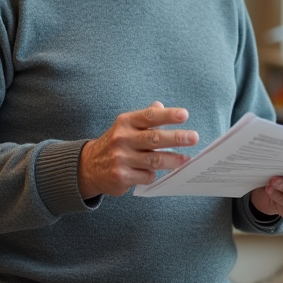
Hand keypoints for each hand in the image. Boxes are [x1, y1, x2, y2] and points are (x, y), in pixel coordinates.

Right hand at [78, 102, 198, 198]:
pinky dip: (154, 175)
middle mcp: (122, 139)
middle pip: (154, 139)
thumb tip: (160, 105)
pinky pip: (146, 176)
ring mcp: (121, 159)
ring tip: (187, 160)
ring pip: (154, 161)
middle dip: (177, 138)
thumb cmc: (116, 143)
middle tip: (194, 138)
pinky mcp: (121, 177)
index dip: (168, 115)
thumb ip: (145, 117)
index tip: (184, 115)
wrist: (88, 166)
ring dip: (173, 161)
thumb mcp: (126, 126)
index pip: (150, 116)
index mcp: (125, 122)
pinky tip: (155, 173)